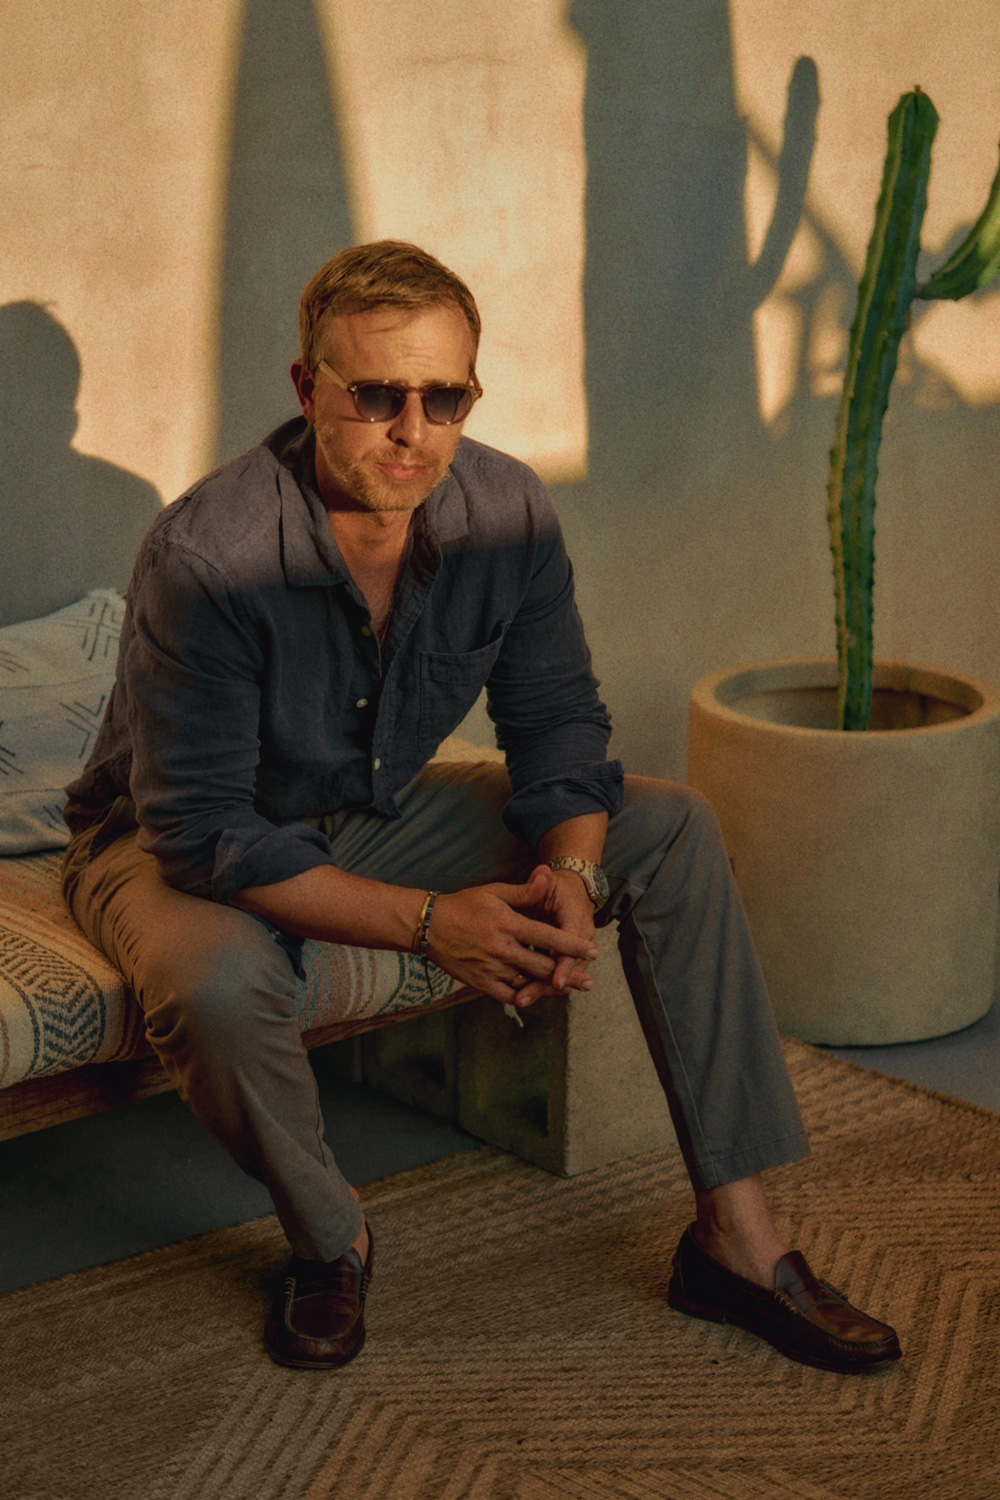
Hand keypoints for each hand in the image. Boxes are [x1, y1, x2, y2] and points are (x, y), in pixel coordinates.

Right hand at [425, 866, 598, 1007]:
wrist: (428, 926)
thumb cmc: (464, 905)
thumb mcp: (494, 892)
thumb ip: (525, 891)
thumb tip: (547, 876)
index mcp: (508, 924)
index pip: (549, 937)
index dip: (573, 947)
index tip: (592, 952)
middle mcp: (502, 949)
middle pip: (544, 966)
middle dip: (569, 975)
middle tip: (589, 981)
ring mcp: (490, 968)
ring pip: (528, 982)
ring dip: (550, 988)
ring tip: (569, 991)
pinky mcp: (480, 982)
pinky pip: (508, 994)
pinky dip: (524, 996)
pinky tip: (536, 995)